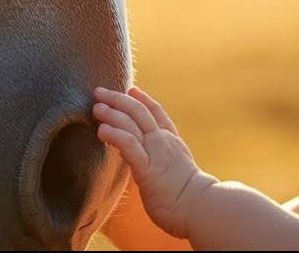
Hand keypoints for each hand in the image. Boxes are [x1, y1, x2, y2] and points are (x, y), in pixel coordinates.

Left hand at [93, 86, 215, 238]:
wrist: (202, 208)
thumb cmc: (190, 198)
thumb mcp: (178, 170)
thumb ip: (166, 161)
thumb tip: (153, 165)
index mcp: (172, 142)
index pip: (157, 113)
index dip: (143, 99)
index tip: (131, 89)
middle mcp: (163, 142)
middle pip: (139, 111)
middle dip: (118, 99)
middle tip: (99, 92)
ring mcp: (156, 152)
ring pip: (131, 123)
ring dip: (112, 113)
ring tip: (96, 107)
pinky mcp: (147, 168)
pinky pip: (129, 145)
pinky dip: (115, 134)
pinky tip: (102, 130)